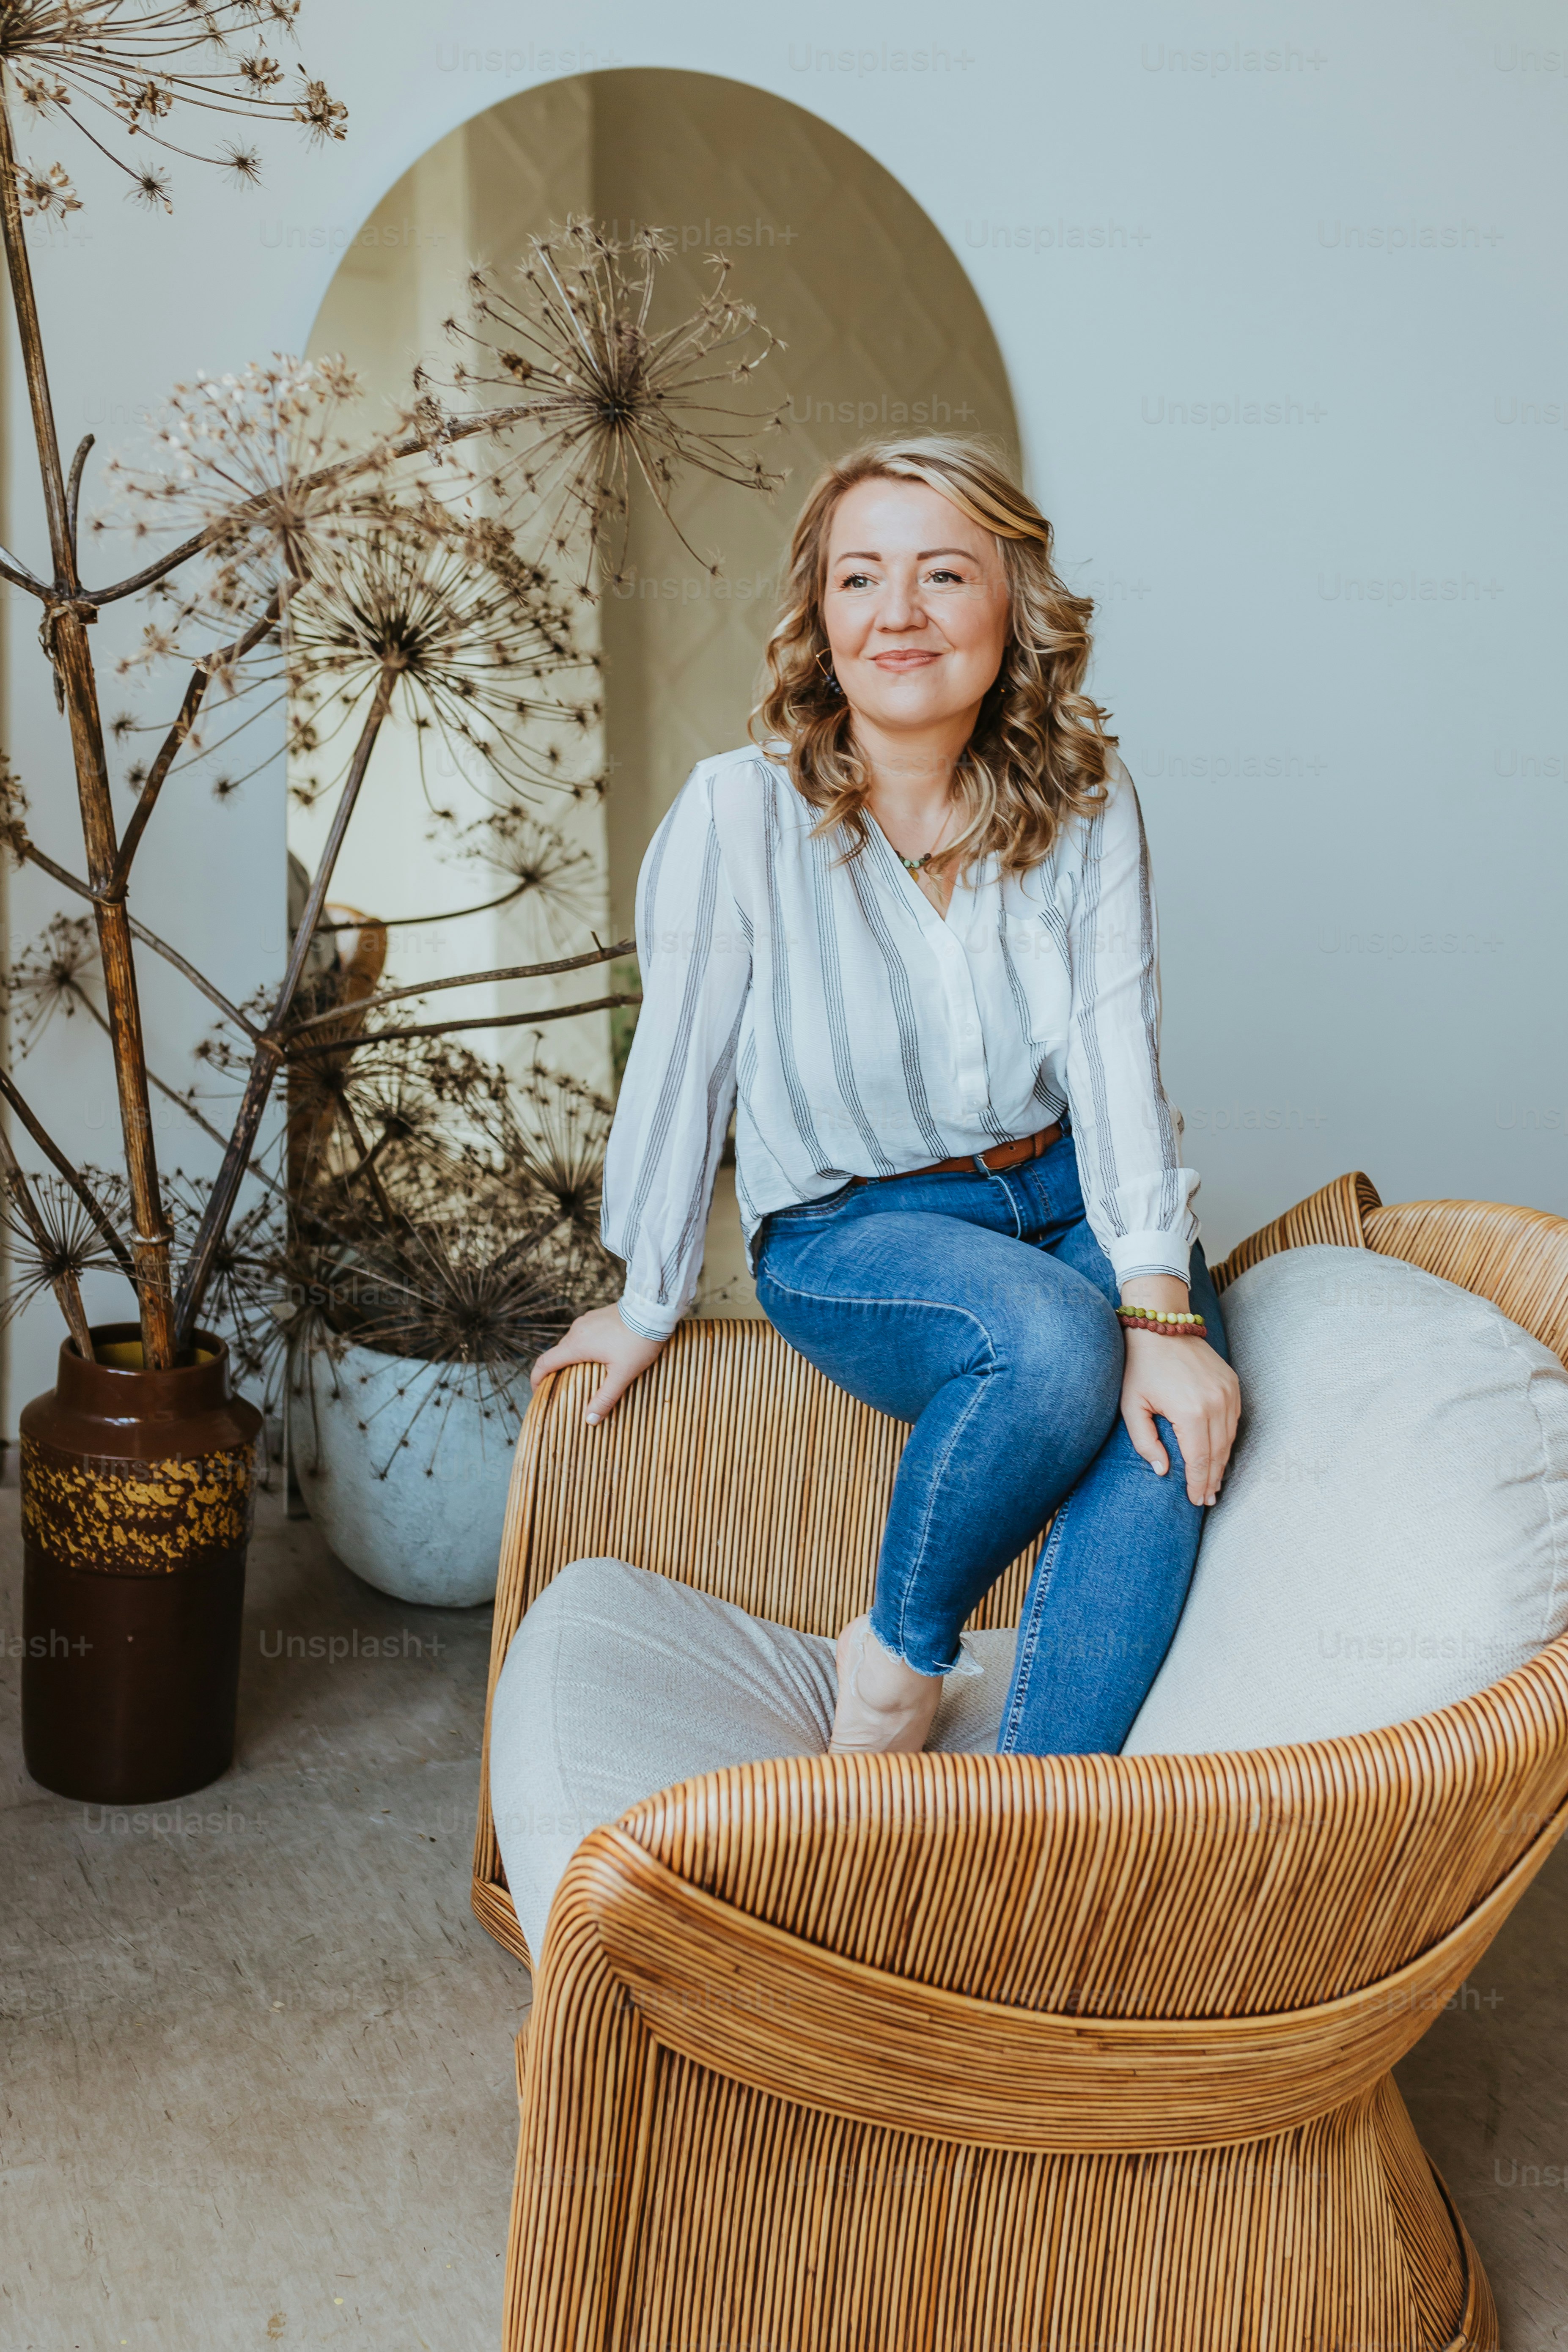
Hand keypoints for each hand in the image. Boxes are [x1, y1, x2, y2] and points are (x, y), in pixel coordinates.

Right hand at [530, 1304, 664, 1423]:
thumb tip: (590, 1420)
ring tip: (584, 1374)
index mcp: (576, 1345)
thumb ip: (606, 1397)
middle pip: (558, 1354)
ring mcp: (587, 1320)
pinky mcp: (598, 1316)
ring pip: (572, 1343)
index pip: (544, 1363)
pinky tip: (601, 1355)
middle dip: (557, 1372)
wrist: (653, 1309)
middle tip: (564, 1388)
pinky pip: (585, 1334)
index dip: (536, 1379)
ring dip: (573, 1359)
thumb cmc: (638, 1341)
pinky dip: (585, 1348)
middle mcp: (576, 1330)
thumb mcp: (623, 1374)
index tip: (538, 1392)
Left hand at [1119, 1327, 1240, 1506]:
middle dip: (1212, 1479)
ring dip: (1222, 1462)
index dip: (1198, 1483)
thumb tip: (1163, 1471)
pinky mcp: (1232, 1383)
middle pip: (1218, 1453)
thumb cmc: (1139, 1366)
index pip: (1199, 1460)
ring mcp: (1227, 1392)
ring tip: (1214, 1482)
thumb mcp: (1132, 1406)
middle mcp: (1215, 1403)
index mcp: (1190, 1412)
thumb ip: (1145, 1442)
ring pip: (1229, 1438)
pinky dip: (1228, 1439)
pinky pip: (1234, 1419)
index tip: (1196, 1501)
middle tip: (1208, 1499)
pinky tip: (1219, 1452)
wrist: (1159, 1325)